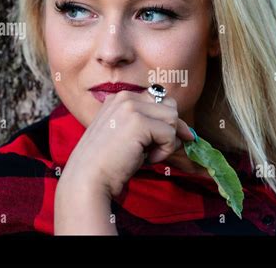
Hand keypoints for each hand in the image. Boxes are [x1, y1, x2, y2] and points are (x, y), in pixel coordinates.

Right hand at [54, 89, 193, 233]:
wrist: (87, 179)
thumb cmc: (109, 163)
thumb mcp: (129, 135)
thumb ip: (151, 125)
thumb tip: (187, 132)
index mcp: (120, 98)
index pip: (159, 100)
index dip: (165, 122)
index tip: (161, 141)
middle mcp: (125, 97)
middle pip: (170, 106)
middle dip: (169, 129)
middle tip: (154, 149)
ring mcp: (131, 107)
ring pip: (173, 119)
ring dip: (167, 141)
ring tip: (148, 154)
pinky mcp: (139, 122)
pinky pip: (170, 135)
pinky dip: (164, 152)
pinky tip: (146, 159)